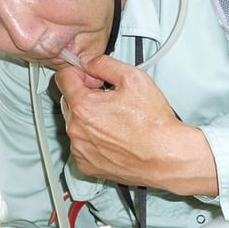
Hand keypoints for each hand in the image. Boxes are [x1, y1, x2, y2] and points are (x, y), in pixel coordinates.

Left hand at [55, 55, 218, 196]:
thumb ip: (105, 64)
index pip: (63, 78)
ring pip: (75, 124)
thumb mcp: (134, 78)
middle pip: (69, 101)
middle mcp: (76, 131)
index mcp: (83, 107)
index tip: (93, 78)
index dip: (80, 73)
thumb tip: (89, 62)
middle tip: (110, 100)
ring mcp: (80, 150)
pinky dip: (92, 140)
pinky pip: (81, 146)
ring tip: (115, 121)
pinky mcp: (86, 165)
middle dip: (85, 96)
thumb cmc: (153, 124)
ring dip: (88, 119)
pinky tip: (113, 137)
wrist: (165, 157)